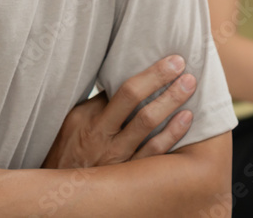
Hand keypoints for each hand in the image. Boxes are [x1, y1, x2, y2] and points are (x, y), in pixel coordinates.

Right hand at [41, 55, 196, 168]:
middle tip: (184, 67)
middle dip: (164, 84)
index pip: (125, 92)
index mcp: (91, 122)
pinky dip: (172, 135)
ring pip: (150, 129)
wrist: (63, 192)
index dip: (151, 75)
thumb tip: (125, 78)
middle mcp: (105, 140)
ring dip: (172, 105)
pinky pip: (155, 154)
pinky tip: (186, 119)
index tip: (171, 61)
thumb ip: (99, 103)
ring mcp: (119, 160)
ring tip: (189, 86)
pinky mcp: (130, 177)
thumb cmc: (69, 149)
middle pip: (138, 106)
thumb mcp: (76, 122)